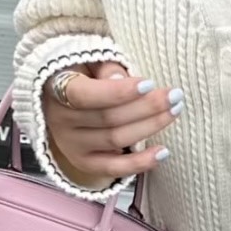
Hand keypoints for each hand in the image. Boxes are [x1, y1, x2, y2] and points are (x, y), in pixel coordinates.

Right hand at [46, 60, 181, 186]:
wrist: (62, 102)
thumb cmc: (83, 75)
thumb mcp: (89, 62)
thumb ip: (105, 68)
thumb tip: (121, 82)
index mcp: (56, 89)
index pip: (86, 95)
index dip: (119, 92)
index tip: (150, 83)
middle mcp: (61, 121)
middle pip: (108, 118)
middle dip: (146, 107)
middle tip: (174, 96)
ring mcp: (72, 146)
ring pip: (116, 139)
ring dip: (150, 127)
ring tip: (174, 112)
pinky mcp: (85, 163)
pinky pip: (114, 168)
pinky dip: (140, 162)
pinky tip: (163, 151)